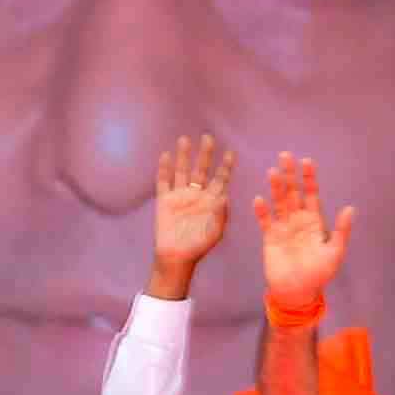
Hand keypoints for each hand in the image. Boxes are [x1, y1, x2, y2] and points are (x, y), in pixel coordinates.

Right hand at [149, 134, 234, 294]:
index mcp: (212, 202)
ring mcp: (180, 196)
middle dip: (205, 155)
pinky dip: (164, 168)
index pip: (221, 180)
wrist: (176, 256)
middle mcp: (196, 195)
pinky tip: (166, 155)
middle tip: (209, 137)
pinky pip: (163, 181)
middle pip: (201, 170)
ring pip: (182, 171)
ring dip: (184, 156)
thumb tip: (224, 195)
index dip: (225, 166)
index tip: (231, 152)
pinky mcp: (164, 200)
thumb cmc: (199, 246)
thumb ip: (221, 213)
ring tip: (185, 139)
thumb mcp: (216, 231)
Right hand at [251, 153, 354, 310]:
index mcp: (314, 222)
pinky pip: (265, 221)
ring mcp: (283, 227)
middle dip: (290, 175)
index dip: (309, 179)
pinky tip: (259, 200)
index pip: (312, 195)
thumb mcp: (334, 253)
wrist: (299, 291)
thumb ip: (340, 231)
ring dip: (276, 187)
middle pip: (293, 193)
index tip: (307, 161)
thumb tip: (350, 208)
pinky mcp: (270, 237)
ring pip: (279, 202)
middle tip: (285, 155)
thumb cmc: (319, 273)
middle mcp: (298, 220)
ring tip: (273, 171)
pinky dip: (262, 211)